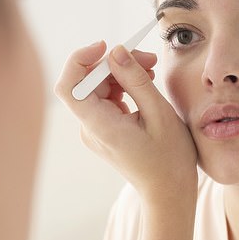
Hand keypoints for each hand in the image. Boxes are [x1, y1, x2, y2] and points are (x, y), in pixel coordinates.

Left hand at [54, 41, 197, 202]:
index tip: (106, 46)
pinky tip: (144, 84)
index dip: (80, 60)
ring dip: (121, 73)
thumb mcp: (159, 114)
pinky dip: (123, 87)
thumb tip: (116, 51)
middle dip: (114, 63)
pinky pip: (106, 99)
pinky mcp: (104, 129)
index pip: (69, 86)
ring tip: (152, 69)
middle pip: (87, 82)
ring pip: (98, 88)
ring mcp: (95, 130)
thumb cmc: (169, 159)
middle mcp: (90, 128)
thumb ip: (135, 80)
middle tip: (148, 58)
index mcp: (99, 126)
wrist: (169, 192)